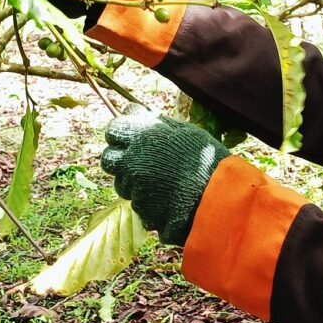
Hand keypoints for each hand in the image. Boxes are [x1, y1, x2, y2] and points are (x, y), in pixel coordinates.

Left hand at [100, 108, 230, 246]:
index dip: (121, 132)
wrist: (215, 199)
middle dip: (119, 159)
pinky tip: (167, 198)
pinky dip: (148, 201)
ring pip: (121, 184)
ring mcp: (135, 187)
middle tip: (137, 160)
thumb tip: (137, 113)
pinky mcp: (141, 209)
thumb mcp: (185, 132)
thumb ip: (158, 124)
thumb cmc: (205, 160)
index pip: (114, 129)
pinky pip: (137, 203)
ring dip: (133, 182)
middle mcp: (132, 161)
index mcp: (143, 137)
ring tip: (158, 181)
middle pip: (108, 159)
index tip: (131, 135)